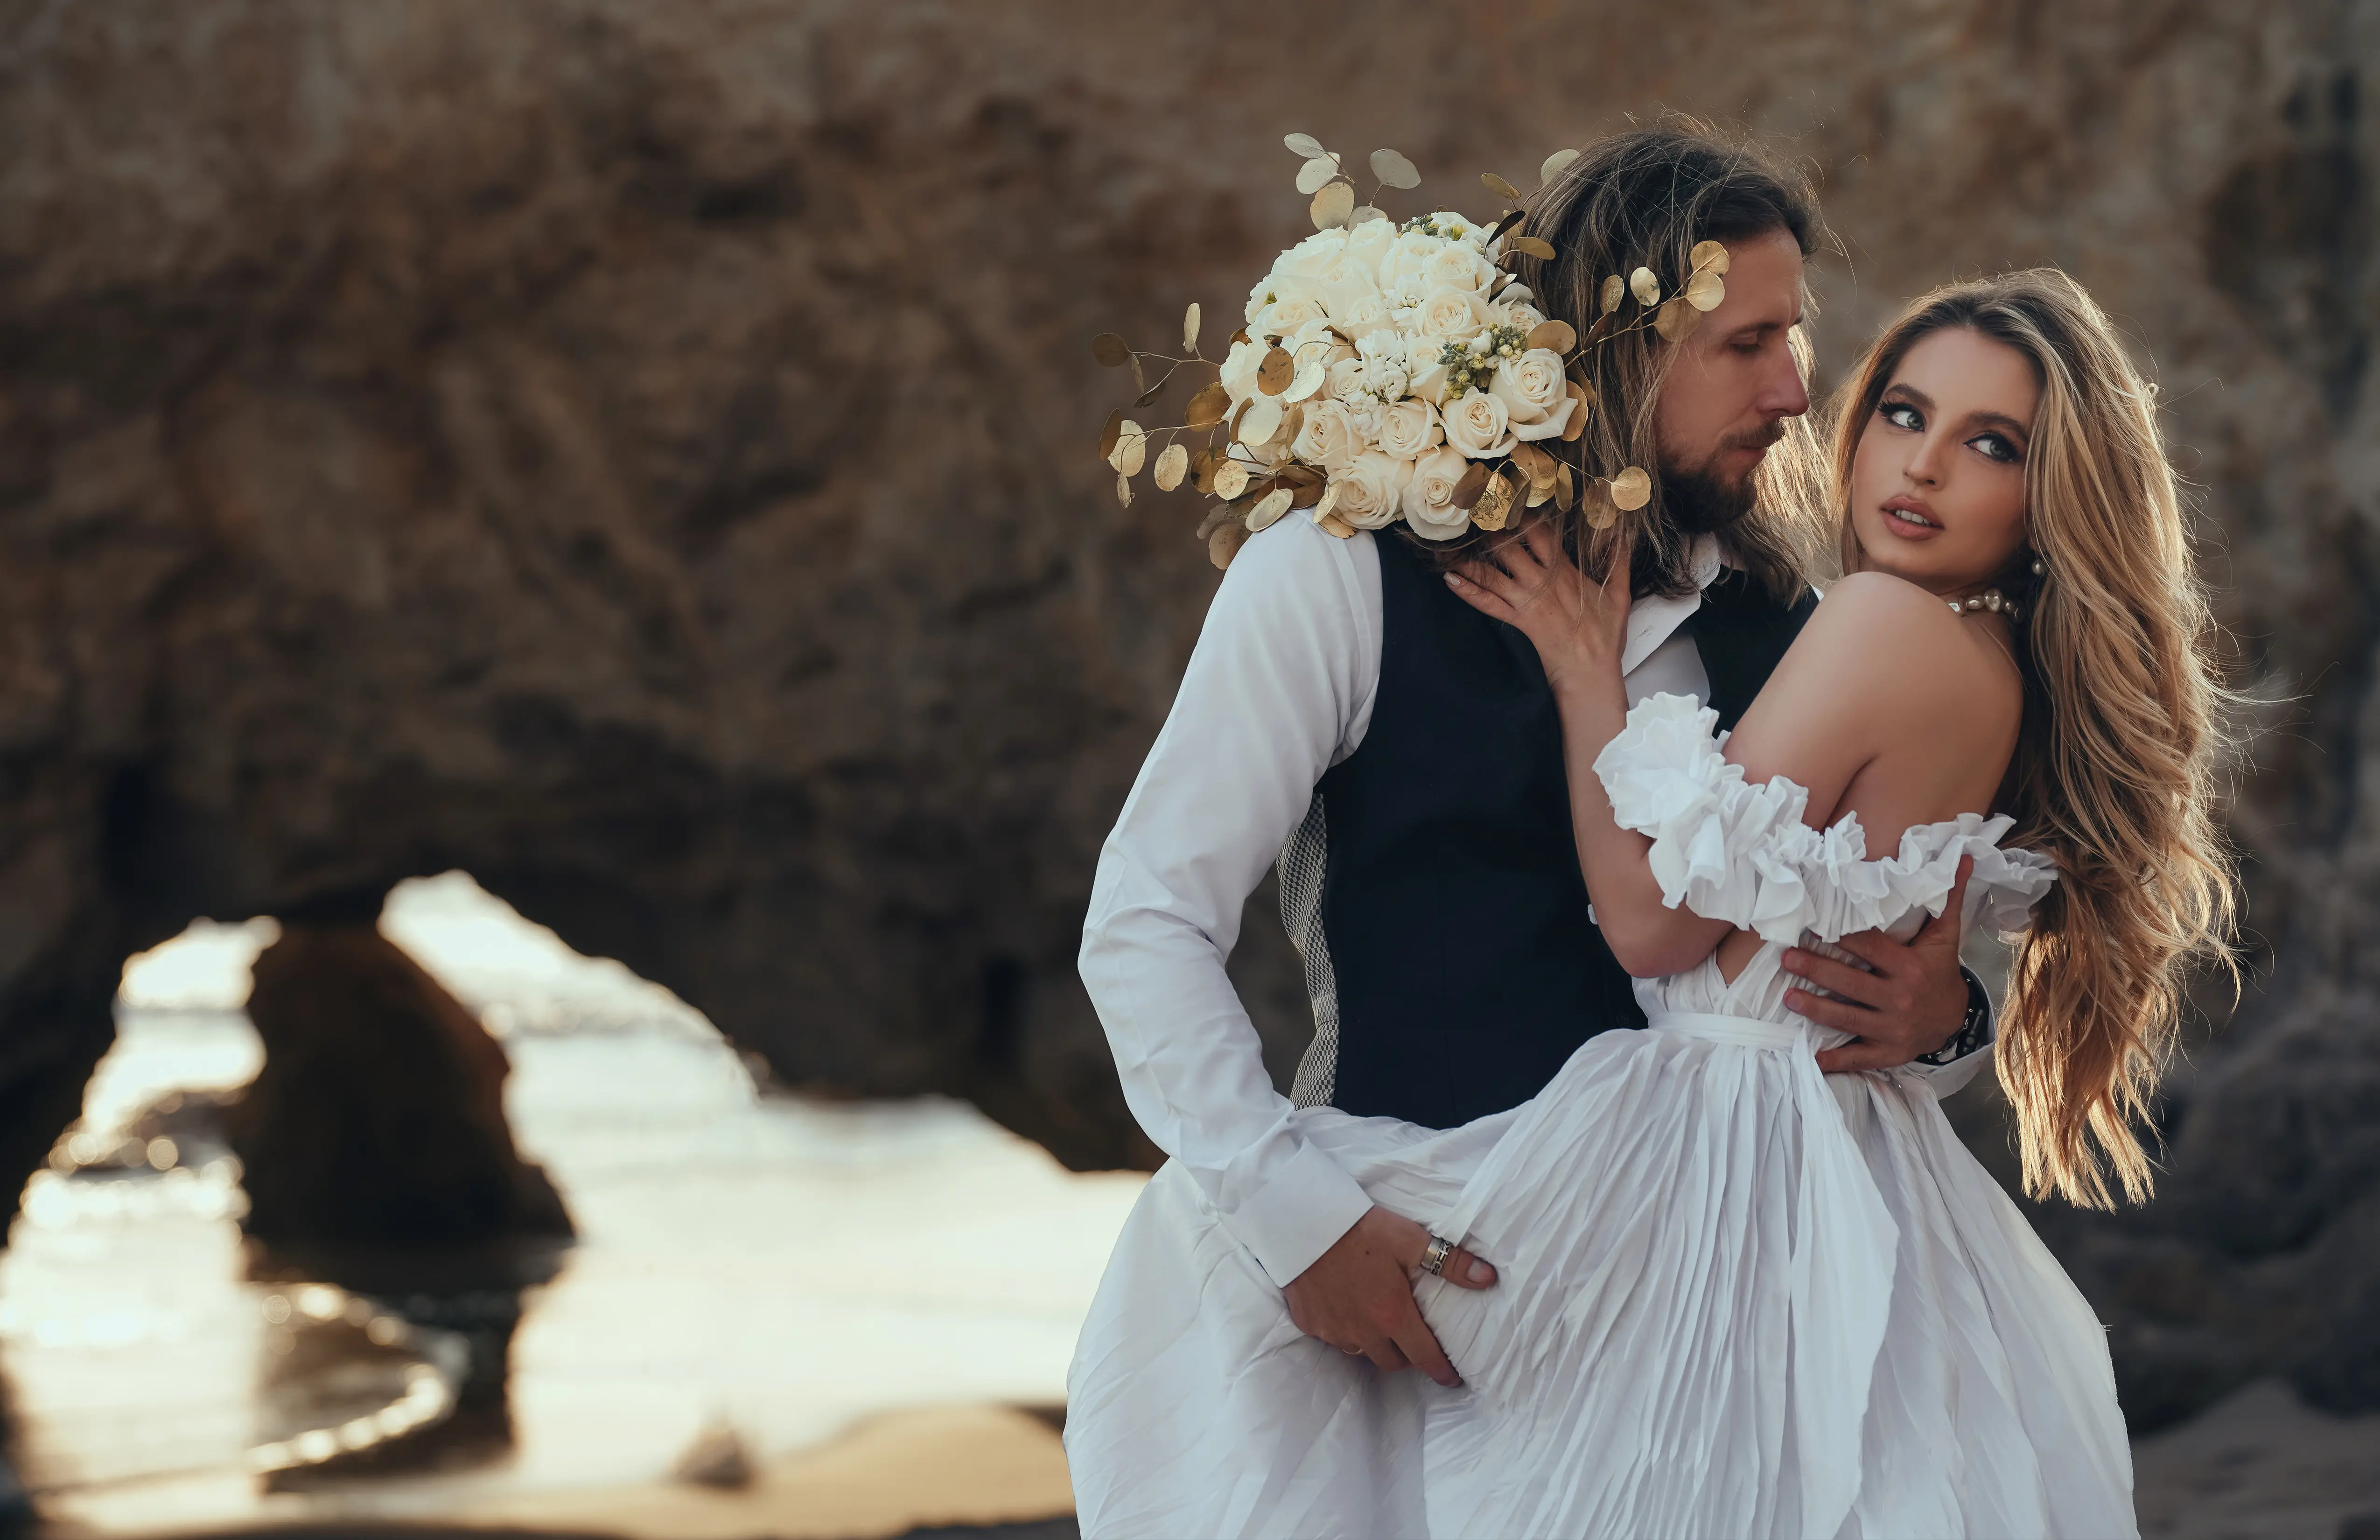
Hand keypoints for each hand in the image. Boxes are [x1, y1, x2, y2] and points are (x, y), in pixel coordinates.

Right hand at [1282, 1205, 1496, 1386]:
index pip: (1424, 1357)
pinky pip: (1332, 1337)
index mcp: (1392, 1315)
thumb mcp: (1409, 1239)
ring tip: (1377, 1323)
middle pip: (1392, 1361)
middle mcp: (1363, 1332)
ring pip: (1361, 1352)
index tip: (1451, 1379)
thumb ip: (1450, 1262)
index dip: (1441, 1371)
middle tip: (1412, 1341)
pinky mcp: (1309, 1323)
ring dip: (1373, 1344)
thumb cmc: (1360, 1229)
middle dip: (1406, 1356)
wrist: (1301, 1223)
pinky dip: (1343, 1329)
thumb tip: (1488, 1279)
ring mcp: (1333, 1330)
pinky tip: (1343, 1307)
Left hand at [1444, 519, 1630, 693]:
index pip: (1540, 533)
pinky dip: (1467, 591)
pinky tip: (1449, 579)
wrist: (1591, 672)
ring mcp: (1527, 601)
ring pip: (1493, 573)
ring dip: (1469, 558)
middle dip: (1489, 528)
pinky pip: (1487, 604)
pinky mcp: (1517, 621)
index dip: (1522, 513)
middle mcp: (1541, 581)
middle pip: (1510, 546)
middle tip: (1471, 511)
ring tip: (1448, 542)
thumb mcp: (1620, 594)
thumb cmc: (1605, 635)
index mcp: (1564, 570)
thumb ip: (1619, 561)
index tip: (1507, 497)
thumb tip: (1622, 532)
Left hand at [1786, 856, 1974, 1073]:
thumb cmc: (1940, 971)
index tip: (1814, 923)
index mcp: (1910, 968)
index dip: (1844, 936)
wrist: (1956, 1019)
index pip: (1872, 948)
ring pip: (1849, 1018)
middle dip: (1818, 970)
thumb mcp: (1945, 936)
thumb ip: (1948, 897)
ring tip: (1787, 997)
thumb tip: (1962, 856)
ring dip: (1816, 1009)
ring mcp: (1894, 1029)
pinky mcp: (1889, 1052)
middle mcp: (1901, 999)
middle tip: (1786, 957)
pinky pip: (1859, 1058)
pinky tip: (1811, 1057)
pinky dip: (1836, 1061)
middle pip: (1852, 983)